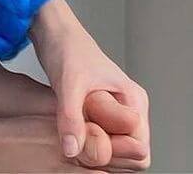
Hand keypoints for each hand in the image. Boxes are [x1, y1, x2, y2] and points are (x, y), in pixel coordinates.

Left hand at [30, 0, 150, 168]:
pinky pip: (102, 147)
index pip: (139, 150)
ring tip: (74, 133)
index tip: (89, 139)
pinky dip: (87, 148)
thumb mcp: (68, 83)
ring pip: (116, 155)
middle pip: (131, 158)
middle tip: (79, 139)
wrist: (53, 34)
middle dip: (106, 156)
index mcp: (133, 101)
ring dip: (95, 153)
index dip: (115, 153)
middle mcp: (129, 111)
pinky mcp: (101, 119)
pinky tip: (70, 134)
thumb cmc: (67, 49)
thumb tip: (73, 150)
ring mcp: (116, 116)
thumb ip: (72, 117)